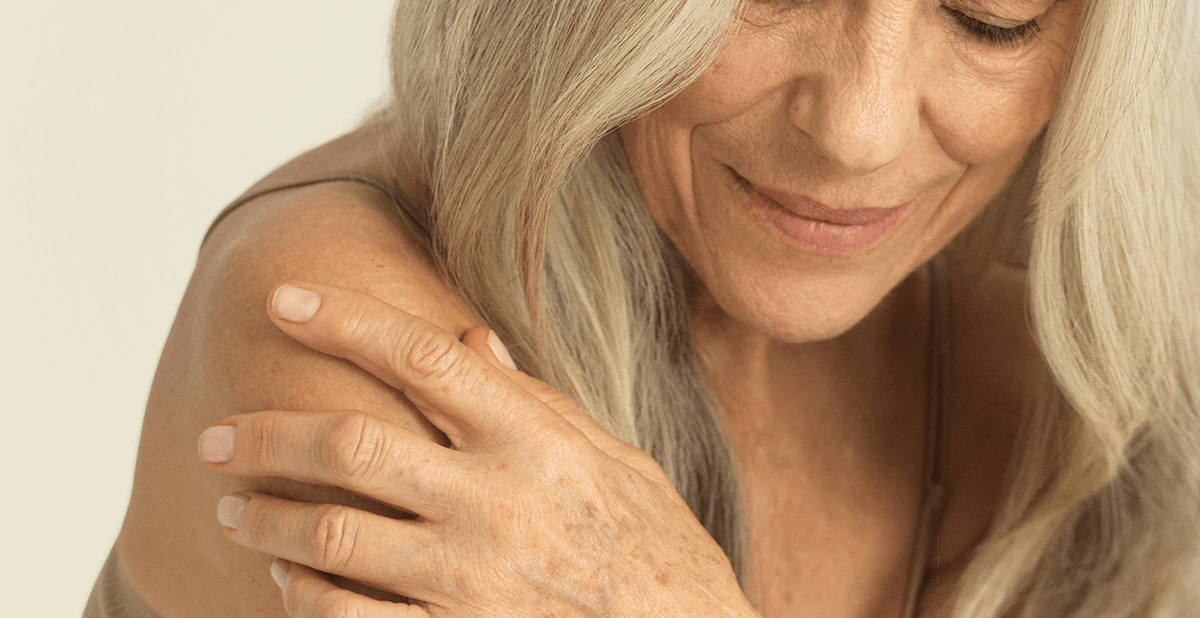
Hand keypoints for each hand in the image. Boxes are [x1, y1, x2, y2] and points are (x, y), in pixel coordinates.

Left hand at [198, 283, 755, 616]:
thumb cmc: (660, 551)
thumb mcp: (618, 459)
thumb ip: (537, 401)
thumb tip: (470, 339)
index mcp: (538, 442)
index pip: (424, 358)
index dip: (346, 321)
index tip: (285, 300)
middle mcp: (498, 503)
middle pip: (352, 447)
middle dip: (266, 435)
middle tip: (218, 435)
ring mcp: (473, 580)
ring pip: (334, 539)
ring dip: (267, 522)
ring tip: (232, 510)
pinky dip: (306, 598)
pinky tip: (287, 583)